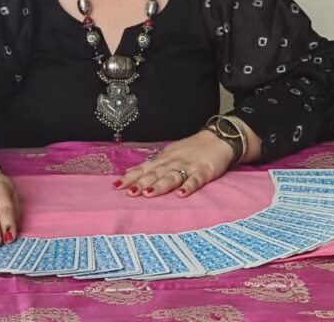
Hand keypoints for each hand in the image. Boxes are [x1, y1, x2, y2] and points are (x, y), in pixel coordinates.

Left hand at [114, 130, 234, 198]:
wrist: (217, 139)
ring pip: (172, 176)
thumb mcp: (169, 154)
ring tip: (148, 194)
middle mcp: (173, 162)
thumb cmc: (191, 149)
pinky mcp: (204, 171)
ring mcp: (188, 166)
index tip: (116, 185)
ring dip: (160, 185)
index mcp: (164, 159)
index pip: (144, 168)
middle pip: (155, 173)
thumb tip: (130, 172)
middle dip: (141, 183)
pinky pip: (195, 180)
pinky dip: (188, 187)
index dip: (131, 177)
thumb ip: (152, 165)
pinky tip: (182, 195)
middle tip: (129, 192)